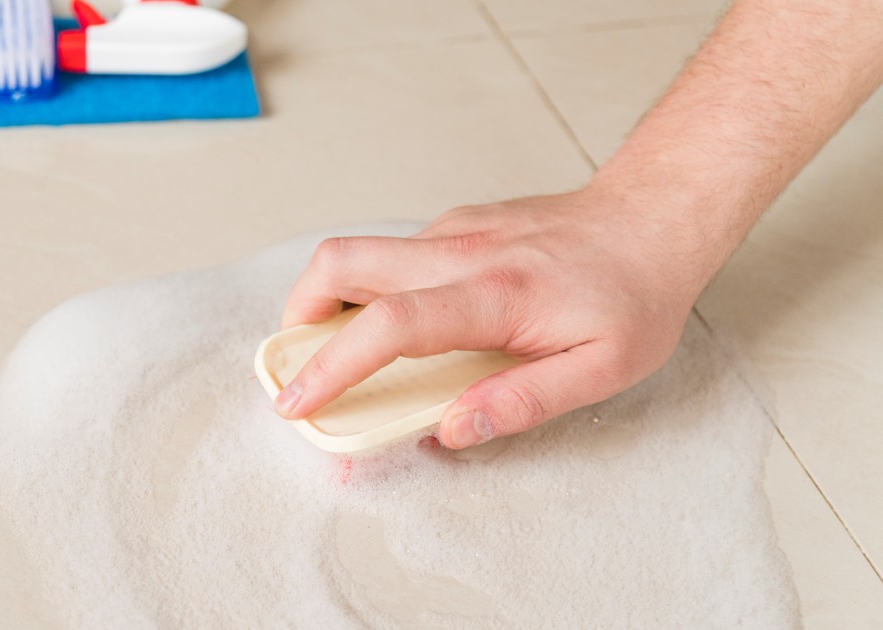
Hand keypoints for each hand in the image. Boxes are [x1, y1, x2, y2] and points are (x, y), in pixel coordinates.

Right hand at [274, 186, 721, 448]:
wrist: (653, 217)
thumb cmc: (634, 295)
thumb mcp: (603, 369)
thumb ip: (524, 401)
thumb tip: (452, 428)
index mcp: (496, 295)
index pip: (391, 325)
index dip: (334, 366)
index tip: (300, 403)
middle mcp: (460, 252)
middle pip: (343, 262)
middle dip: (300, 314)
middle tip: (301, 364)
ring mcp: (453, 231)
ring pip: (359, 253)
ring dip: (328, 301)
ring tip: (342, 354)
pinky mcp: (454, 225)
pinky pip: (392, 255)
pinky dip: (371, 291)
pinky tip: (405, 324)